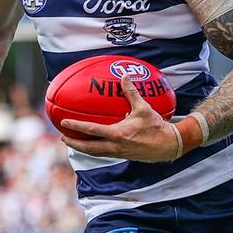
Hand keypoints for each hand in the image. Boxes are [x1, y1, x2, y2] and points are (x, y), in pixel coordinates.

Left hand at [61, 75, 179, 161]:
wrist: (169, 145)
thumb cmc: (156, 126)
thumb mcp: (143, 108)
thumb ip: (131, 92)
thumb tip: (125, 76)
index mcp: (118, 134)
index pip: (91, 130)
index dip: (76, 126)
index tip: (64, 122)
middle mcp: (115, 146)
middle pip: (88, 148)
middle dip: (74, 143)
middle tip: (63, 137)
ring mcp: (118, 153)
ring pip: (95, 153)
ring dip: (82, 148)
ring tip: (73, 142)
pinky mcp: (123, 156)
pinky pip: (104, 154)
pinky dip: (94, 150)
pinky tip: (92, 144)